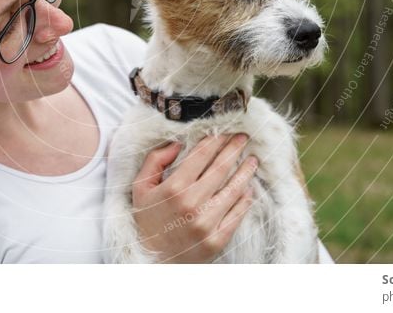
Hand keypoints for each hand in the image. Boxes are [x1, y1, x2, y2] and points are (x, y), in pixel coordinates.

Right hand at [131, 133, 258, 262]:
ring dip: (245, 172)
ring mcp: (206, 224)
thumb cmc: (146, 220)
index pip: (201, 156)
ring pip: (233, 190)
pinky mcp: (216, 241)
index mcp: (173, 188)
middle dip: (234, 150)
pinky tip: (249, 188)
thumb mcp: (140, 187)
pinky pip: (236, 215)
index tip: (225, 131)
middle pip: (220, 169)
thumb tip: (177, 142)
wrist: (150, 261)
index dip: (215, 140)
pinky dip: (245, 199)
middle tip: (243, 138)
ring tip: (252, 160)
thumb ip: (155, 160)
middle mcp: (191, 204)